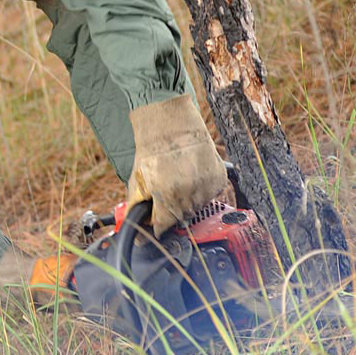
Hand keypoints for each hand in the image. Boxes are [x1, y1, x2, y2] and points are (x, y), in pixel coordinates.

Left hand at [126, 94, 227, 233]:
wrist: (171, 125)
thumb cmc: (152, 151)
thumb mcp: (137, 181)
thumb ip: (137, 207)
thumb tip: (138, 228)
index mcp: (167, 197)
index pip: (164, 226)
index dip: (158, 224)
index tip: (157, 222)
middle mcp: (189, 195)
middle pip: (182, 217)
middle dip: (172, 210)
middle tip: (167, 191)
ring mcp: (206, 188)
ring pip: (198, 207)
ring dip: (189, 200)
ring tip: (180, 179)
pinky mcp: (218, 179)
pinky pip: (211, 194)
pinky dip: (202, 189)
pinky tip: (192, 175)